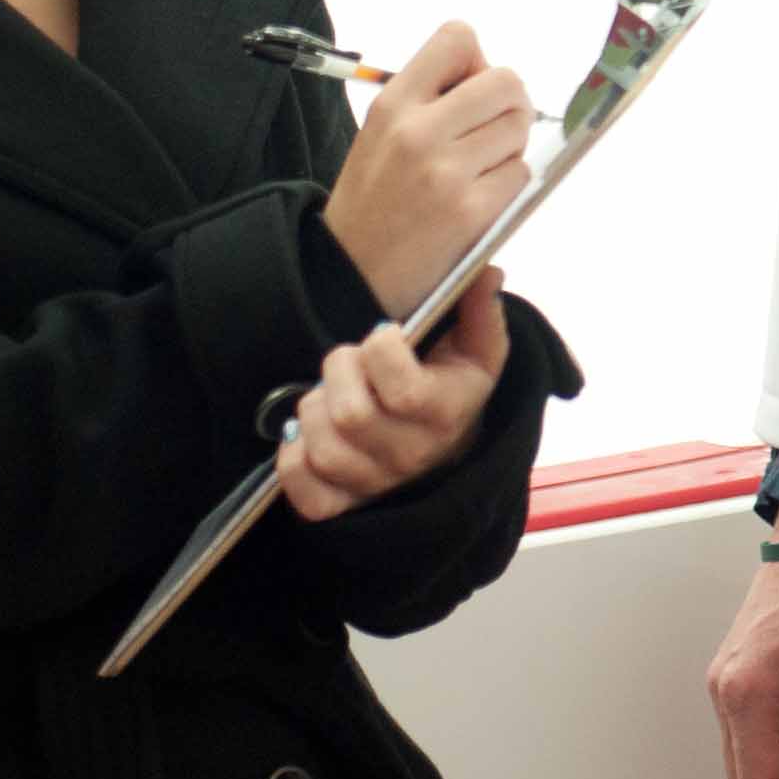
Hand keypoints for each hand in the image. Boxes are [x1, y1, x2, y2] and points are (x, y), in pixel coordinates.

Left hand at [275, 267, 511, 520]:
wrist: (446, 452)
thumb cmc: (453, 388)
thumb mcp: (477, 350)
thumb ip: (481, 310)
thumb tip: (486, 273)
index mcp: (446, 416)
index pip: (401, 390)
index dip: (381, 349)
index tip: (385, 335)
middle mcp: (411, 457)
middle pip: (351, 416)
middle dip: (340, 372)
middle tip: (351, 362)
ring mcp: (373, 485)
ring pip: (322, 447)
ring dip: (314, 408)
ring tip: (332, 394)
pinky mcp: (339, 504)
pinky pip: (299, 484)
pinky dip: (292, 454)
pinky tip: (308, 433)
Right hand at [322, 20, 533, 315]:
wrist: (350, 272)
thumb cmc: (372, 198)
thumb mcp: (381, 132)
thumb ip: (429, 98)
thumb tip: (489, 75)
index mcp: (393, 103)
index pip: (458, 38)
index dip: (476, 61)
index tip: (467, 90)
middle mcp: (419, 130)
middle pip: (506, 81)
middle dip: (509, 103)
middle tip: (490, 130)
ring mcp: (447, 171)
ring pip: (519, 127)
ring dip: (509, 145)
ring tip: (477, 167)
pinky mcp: (472, 210)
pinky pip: (520, 173)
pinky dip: (508, 183)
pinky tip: (479, 197)